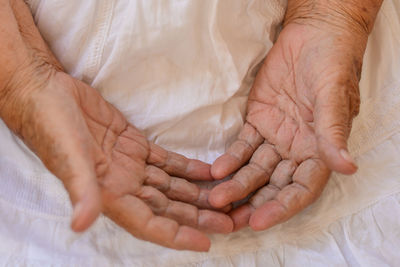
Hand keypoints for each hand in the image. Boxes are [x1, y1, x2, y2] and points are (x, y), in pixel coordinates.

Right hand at [0, 0, 232, 250]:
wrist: (49, 93)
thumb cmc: (52, 127)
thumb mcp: (69, 158)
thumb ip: (81, 190)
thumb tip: (82, 224)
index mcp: (109, 196)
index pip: (150, 224)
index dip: (178, 235)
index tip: (207, 242)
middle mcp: (123, 185)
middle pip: (169, 208)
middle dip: (199, 216)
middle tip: (231, 220)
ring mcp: (131, 165)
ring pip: (172, 185)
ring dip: (198, 193)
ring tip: (228, 198)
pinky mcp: (135, 144)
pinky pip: (167, 161)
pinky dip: (188, 167)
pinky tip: (209, 171)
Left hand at [208, 17, 371, 230]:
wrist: (312, 36)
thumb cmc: (332, 64)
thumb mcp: (333, 95)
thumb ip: (333, 131)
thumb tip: (346, 167)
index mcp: (320, 150)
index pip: (301, 188)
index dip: (281, 206)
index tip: (258, 220)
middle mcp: (297, 150)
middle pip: (273, 185)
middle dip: (252, 203)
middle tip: (227, 221)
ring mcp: (275, 138)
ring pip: (254, 170)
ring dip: (235, 185)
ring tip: (215, 198)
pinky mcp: (257, 122)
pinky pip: (242, 146)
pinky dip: (230, 159)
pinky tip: (215, 170)